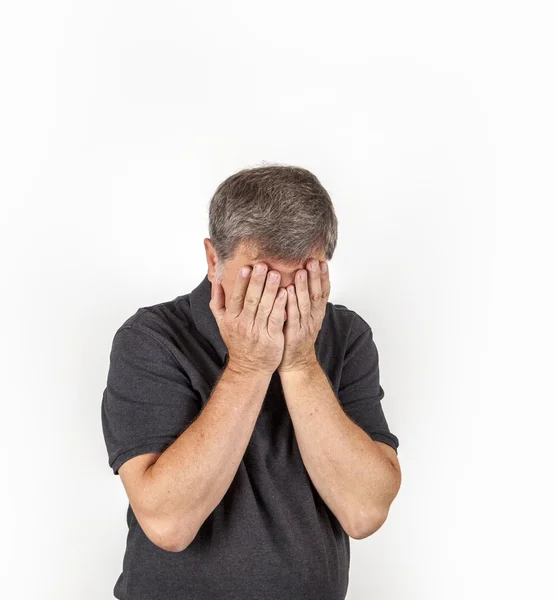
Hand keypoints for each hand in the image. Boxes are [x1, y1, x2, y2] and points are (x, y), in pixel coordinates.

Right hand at [210, 263, 286, 375]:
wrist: (249, 368)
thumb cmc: (237, 342)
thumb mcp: (222, 324)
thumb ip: (217, 302)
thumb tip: (215, 281)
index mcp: (231, 319)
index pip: (235, 297)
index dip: (241, 282)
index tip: (246, 267)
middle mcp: (243, 324)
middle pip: (250, 300)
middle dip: (257, 282)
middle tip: (263, 265)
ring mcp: (258, 332)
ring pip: (264, 308)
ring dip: (270, 290)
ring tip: (276, 274)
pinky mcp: (272, 338)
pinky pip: (276, 319)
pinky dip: (280, 305)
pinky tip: (285, 293)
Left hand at [277, 258, 329, 373]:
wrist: (296, 365)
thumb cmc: (297, 339)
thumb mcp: (306, 319)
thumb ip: (305, 301)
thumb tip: (302, 280)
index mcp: (317, 314)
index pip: (323, 292)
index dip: (324, 276)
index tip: (322, 261)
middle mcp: (313, 318)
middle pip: (317, 294)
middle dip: (315, 277)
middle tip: (313, 260)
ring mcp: (304, 326)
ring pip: (305, 304)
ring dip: (303, 287)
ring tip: (302, 271)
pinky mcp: (293, 334)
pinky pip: (292, 317)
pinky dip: (290, 303)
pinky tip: (287, 292)